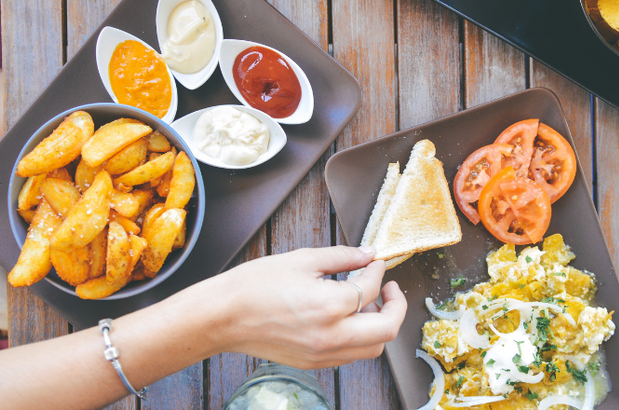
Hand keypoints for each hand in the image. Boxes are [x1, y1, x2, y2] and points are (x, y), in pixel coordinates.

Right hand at [211, 245, 406, 368]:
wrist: (223, 316)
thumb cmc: (254, 286)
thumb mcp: (302, 260)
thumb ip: (342, 257)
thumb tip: (367, 255)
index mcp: (329, 306)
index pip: (370, 289)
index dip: (377, 271)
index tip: (375, 262)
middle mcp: (331, 336)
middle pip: (387, 329)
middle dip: (396, 306)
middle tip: (390, 288)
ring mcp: (323, 355)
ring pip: (372, 348)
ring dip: (379, 325)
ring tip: (367, 304)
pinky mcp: (313, 363)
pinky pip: (350, 355)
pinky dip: (359, 338)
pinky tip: (347, 318)